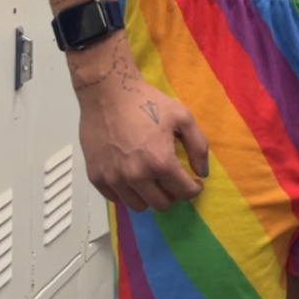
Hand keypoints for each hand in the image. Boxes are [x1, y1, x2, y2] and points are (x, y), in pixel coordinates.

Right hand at [73, 37, 209, 212]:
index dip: (194, 189)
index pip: (184, 192)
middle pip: (162, 204)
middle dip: (172, 194)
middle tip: (172, 180)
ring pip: (138, 206)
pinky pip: (116, 199)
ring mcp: (114, 179)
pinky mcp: (96, 177)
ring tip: (151, 180)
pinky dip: (126, 193)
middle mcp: (136, 177)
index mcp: (160, 163)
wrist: (107, 92)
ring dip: (149, 197)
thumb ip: (198, 146)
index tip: (194, 182)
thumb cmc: (146, 101)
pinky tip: (131, 177)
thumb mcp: (182, 116)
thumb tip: (202, 173)